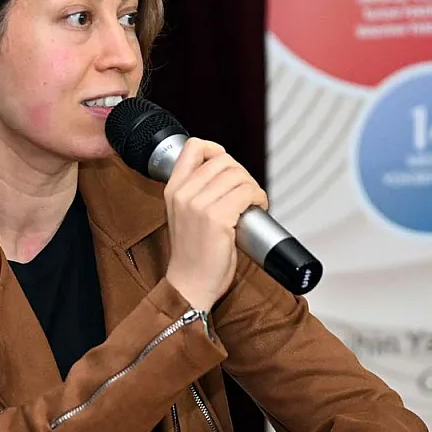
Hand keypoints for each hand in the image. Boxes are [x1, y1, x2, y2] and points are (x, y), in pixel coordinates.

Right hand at [162, 139, 267, 311]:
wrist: (190, 284)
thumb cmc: (192, 255)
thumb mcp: (183, 215)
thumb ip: (196, 191)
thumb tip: (228, 173)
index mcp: (173, 189)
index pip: (193, 146)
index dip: (217, 150)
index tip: (228, 168)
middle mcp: (184, 193)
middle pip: (224, 160)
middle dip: (243, 174)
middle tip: (247, 193)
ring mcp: (199, 206)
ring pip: (239, 175)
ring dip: (253, 187)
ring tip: (252, 203)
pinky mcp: (217, 219)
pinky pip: (247, 193)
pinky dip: (258, 198)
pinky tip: (256, 209)